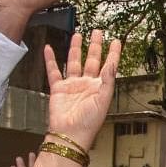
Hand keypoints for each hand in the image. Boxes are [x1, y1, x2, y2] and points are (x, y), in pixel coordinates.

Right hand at [44, 29, 121, 150]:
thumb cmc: (88, 123)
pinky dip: (50, 59)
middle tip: (98, 32)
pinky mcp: (58, 88)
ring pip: (74, 61)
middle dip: (95, 45)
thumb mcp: (103, 101)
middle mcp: (87, 84)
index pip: (108, 66)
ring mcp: (72, 85)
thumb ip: (108, 80)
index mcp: (100, 87)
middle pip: (92, 59)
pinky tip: (49, 48)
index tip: (116, 41)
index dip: (113, 53)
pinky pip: (53, 71)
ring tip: (78, 35)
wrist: (69, 134)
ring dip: (76, 48)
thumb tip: (112, 64)